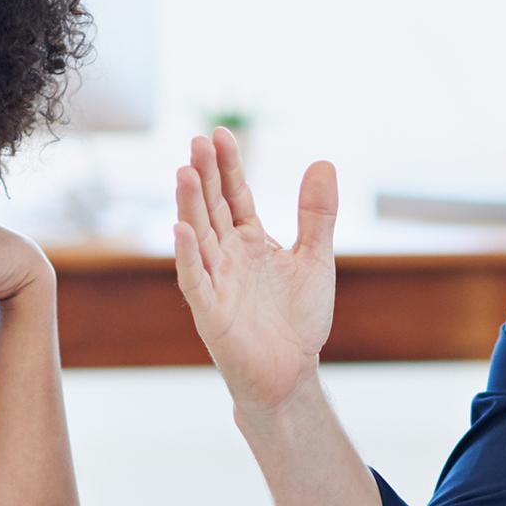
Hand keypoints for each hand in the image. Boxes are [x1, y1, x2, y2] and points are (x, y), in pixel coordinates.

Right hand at [171, 128, 339, 414]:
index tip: (221, 133)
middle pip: (212, 208)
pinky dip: (188, 256)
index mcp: (250, 241)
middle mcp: (227, 256)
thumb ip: (317, 214)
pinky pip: (195, 280)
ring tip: (184, 172)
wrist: (291, 373)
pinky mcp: (210, 312)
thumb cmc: (298, 319)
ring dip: (190, 206)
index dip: (228, 166)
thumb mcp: (315, 258)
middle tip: (197, 141)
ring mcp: (215, 282)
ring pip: (198, 237)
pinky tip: (181, 229)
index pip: (235, 195)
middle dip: (205, 176)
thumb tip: (323, 162)